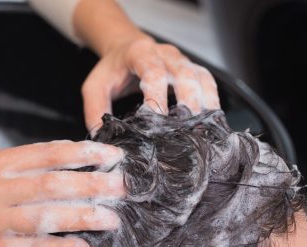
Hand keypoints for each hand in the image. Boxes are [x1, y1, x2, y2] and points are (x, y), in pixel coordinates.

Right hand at [0, 141, 123, 246]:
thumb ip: (33, 159)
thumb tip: (74, 152)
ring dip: (81, 218)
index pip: (50, 153)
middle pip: (51, 185)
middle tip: (121, 187)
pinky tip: (83, 246)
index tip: (112, 157)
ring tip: (111, 219)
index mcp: (3, 163)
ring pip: (44, 217)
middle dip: (91, 186)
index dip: (84, 154)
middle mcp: (0, 188)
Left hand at [82, 37, 220, 132]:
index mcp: (139, 53)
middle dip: (188, 101)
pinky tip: (210, 120)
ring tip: (203, 127)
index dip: (157, 95)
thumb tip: (102, 139)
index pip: (153, 72)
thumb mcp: (95, 87)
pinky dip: (211, 100)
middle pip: (184, 73)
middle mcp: (165, 54)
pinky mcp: (191, 69)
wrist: (125, 48)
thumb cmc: (111, 69)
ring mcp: (181, 60)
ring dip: (204, 102)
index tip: (157, 119)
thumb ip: (95, 111)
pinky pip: (208, 82)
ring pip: (201, 77)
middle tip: (186, 126)